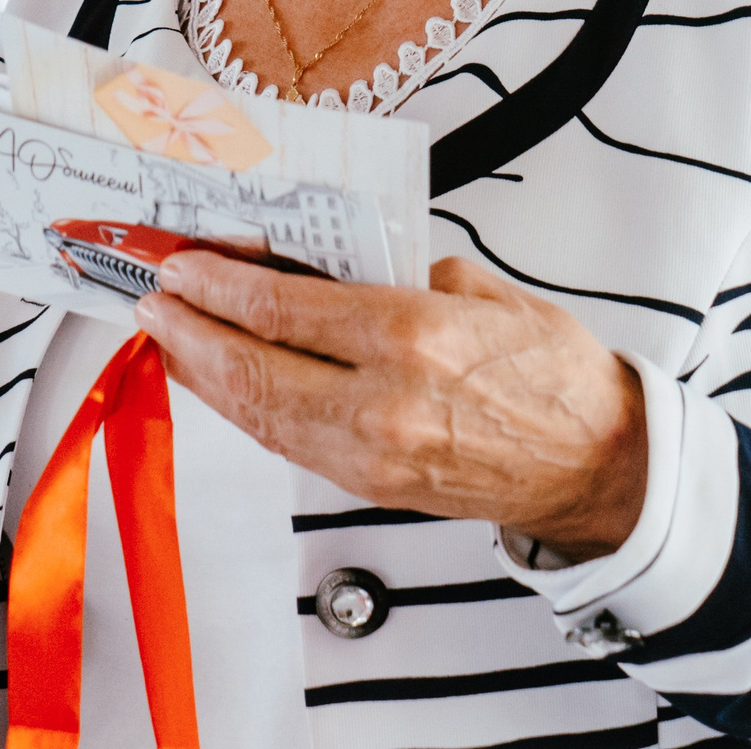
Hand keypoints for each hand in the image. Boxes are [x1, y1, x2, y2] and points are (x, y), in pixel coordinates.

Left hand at [136, 253, 647, 558]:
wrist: (598, 464)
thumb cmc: (551, 372)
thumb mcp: (479, 290)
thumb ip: (398, 271)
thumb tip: (328, 264)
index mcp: (411, 335)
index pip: (282, 308)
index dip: (217, 285)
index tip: (181, 264)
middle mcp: (381, 402)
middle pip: (252, 367)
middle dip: (189, 329)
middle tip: (152, 297)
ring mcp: (370, 455)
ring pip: (257, 414)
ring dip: (203, 373)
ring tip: (169, 336)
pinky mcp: (369, 486)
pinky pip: (284, 442)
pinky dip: (241, 410)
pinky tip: (221, 384)